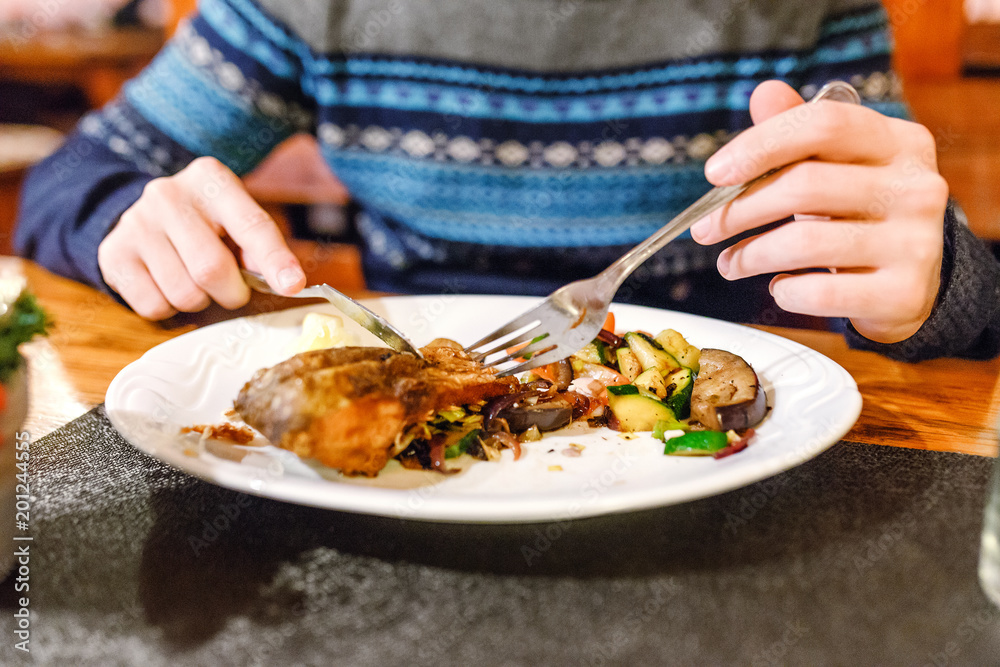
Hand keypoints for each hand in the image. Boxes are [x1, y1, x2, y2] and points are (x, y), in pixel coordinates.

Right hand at [98, 157, 305, 319]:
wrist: (144, 216)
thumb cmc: (206, 224)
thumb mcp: (235, 221)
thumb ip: (259, 247)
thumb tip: (284, 281)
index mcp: (211, 180)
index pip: (251, 224)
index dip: (274, 259)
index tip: (292, 285)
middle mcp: (169, 195)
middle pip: (212, 269)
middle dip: (232, 292)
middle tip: (233, 291)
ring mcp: (136, 223)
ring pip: (184, 293)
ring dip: (200, 301)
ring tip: (195, 281)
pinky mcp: (114, 254)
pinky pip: (155, 305)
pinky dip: (170, 308)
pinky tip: (168, 284)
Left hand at [690, 80, 947, 343]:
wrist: (913, 282)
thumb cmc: (860, 216)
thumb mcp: (836, 168)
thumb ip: (799, 132)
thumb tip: (764, 94)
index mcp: (899, 142)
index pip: (823, 124)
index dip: (760, 144)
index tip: (714, 173)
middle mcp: (916, 187)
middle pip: (804, 185)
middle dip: (739, 210)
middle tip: (706, 229)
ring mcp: (915, 242)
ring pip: (804, 243)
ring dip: (750, 255)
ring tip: (729, 263)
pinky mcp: (902, 293)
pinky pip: (818, 293)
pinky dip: (784, 292)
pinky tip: (778, 287)